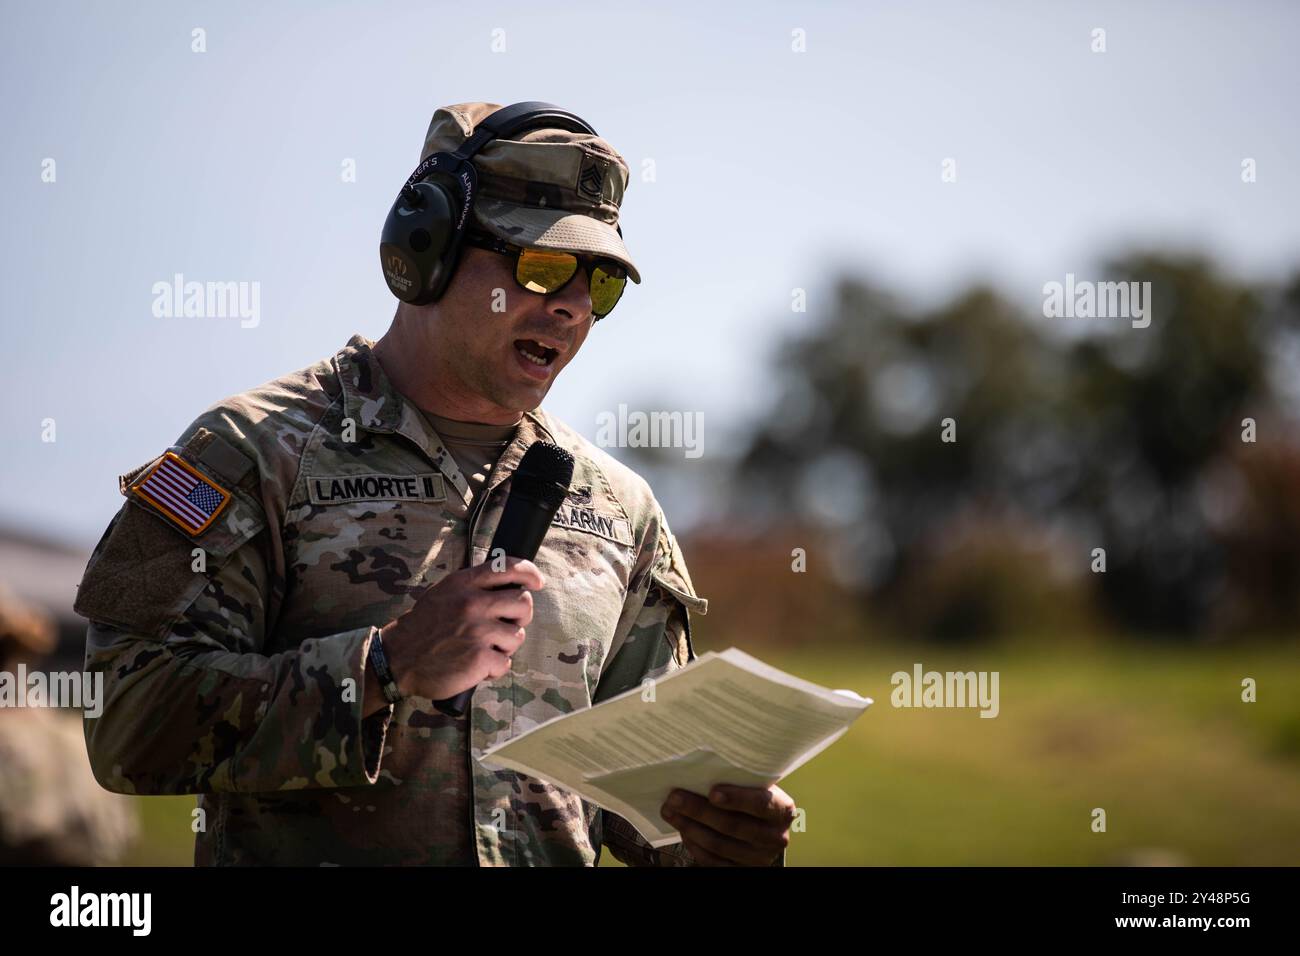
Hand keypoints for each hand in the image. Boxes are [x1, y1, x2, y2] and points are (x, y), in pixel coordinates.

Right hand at [378, 558, 544, 700]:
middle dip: (520, 617)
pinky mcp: (480, 659)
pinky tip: (476, 665)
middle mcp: (473, 604)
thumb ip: (473, 586)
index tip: (537, 582)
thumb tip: (509, 583)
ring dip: (505, 646)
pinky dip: (494, 668)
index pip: (508, 567)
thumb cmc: (424, 627)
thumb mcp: (444, 593)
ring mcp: (478, 631)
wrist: (397, 659)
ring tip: (484, 648)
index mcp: (464, 584)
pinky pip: (506, 663)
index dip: (530, 573)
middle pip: (523, 603)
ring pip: (518, 635)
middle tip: (505, 626)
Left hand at [660, 784, 794, 865]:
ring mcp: (759, 858)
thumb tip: (699, 768)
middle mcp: (775, 837)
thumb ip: (739, 779)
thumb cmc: (753, 796)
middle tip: (675, 797)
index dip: (736, 798)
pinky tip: (682, 828)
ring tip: (669, 810)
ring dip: (689, 826)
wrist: (763, 826)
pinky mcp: (742, 870)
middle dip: (699, 810)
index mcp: (782, 810)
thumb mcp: (756, 785)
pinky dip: (694, 844)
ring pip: (718, 844)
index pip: (761, 804)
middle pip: (733, 825)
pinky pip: (712, 861)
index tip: (712, 792)